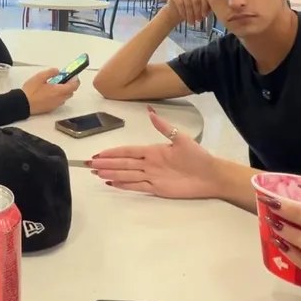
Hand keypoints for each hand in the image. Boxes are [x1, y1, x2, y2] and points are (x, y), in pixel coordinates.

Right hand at [21, 67, 80, 114]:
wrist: (23, 104)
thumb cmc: (31, 91)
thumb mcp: (40, 77)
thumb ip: (51, 72)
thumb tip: (58, 71)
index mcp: (59, 91)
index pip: (74, 86)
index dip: (76, 80)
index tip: (73, 76)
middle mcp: (60, 99)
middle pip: (71, 92)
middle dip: (70, 85)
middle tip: (63, 79)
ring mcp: (55, 105)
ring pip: (65, 97)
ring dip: (64, 91)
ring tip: (55, 86)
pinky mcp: (51, 109)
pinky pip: (58, 102)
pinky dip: (58, 97)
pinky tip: (49, 93)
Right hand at [87, 106, 220, 198]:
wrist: (210, 175)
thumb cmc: (197, 156)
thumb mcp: (181, 138)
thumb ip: (163, 127)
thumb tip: (149, 112)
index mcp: (152, 151)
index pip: (127, 152)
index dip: (113, 153)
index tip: (99, 154)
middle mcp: (149, 163)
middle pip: (123, 164)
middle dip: (106, 164)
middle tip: (90, 165)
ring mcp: (151, 176)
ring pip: (126, 175)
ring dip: (111, 174)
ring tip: (96, 173)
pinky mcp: (156, 189)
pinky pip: (136, 186)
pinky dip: (124, 185)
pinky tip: (113, 183)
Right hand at [162, 0, 210, 24]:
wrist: (178, 10)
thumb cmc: (194, 7)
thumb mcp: (205, 5)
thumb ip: (211, 2)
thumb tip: (217, 3)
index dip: (205, 6)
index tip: (205, 15)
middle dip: (197, 11)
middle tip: (198, 20)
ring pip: (188, 2)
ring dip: (190, 14)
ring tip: (192, 21)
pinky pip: (180, 3)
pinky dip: (183, 12)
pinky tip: (184, 17)